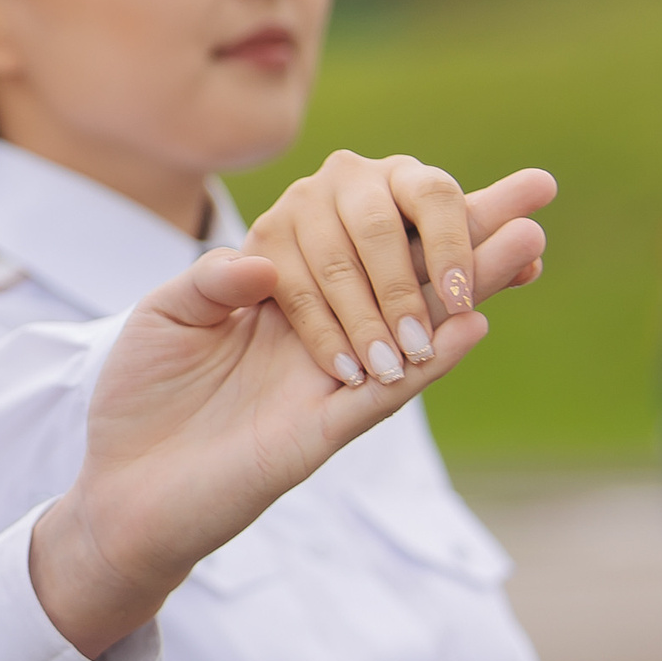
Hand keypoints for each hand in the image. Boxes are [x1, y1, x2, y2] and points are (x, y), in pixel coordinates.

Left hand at [29, 185, 550, 658]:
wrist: (124, 488)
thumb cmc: (140, 398)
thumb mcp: (161, 318)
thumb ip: (209, 281)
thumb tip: (266, 260)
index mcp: (283, 297)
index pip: (356, 239)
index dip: (405, 211)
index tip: (447, 172)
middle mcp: (321, 334)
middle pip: (410, 273)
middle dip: (471, 232)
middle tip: (537, 195)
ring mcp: (328, 383)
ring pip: (418, 327)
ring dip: (473, 283)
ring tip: (531, 243)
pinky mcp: (320, 433)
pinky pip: (388, 394)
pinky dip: (433, 357)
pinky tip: (475, 321)